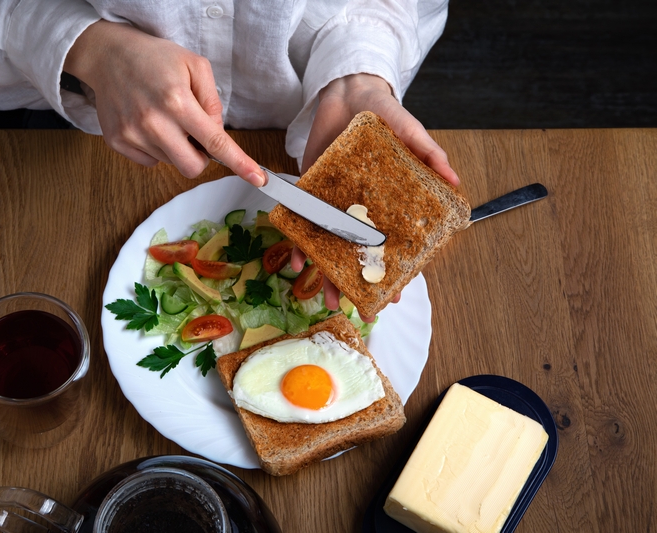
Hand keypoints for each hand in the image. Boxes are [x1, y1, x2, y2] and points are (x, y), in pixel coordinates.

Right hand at [64, 21, 264, 185]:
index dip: (239, 163)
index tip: (257, 179)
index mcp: (177, 101)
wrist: (108, 55)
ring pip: (172, 163)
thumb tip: (217, 133)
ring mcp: (133, 135)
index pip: (215, 142)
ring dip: (176, 147)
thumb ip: (213, 102)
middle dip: (201, 156)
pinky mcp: (118, 142)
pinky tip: (147, 123)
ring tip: (163, 117)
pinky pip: (150, 161)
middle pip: (193, 167)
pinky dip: (156, 148)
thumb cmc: (155, 58)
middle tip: (193, 132)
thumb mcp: (195, 66)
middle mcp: (154, 122)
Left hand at [294, 73, 453, 319]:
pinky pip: (303, 223)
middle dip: (358, 282)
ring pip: (331, 247)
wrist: (346, 92)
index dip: (396, 271)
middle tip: (357, 307)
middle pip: (360, 254)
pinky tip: (296, 260)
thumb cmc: (384, 115)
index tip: (396, 295)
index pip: (394, 244)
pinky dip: (298, 242)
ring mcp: (335, 204)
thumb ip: (430, 154)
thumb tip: (455, 181)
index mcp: (390, 203)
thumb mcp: (410, 132)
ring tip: (326, 298)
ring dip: (327, 274)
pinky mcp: (310, 193)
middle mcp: (362, 210)